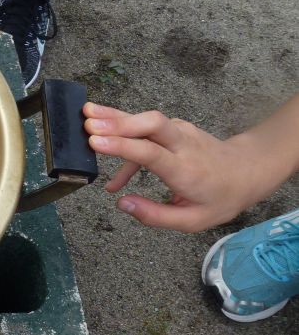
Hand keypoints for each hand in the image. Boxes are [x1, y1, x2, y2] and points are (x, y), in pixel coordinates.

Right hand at [83, 102, 275, 231]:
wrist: (248, 170)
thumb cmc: (220, 198)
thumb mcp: (192, 221)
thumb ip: (155, 216)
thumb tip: (121, 203)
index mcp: (185, 170)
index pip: (151, 153)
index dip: (122, 146)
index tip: (95, 142)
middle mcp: (182, 144)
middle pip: (150, 124)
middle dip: (118, 122)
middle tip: (88, 124)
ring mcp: (180, 131)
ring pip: (146, 118)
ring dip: (116, 116)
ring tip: (86, 112)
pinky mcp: (174, 127)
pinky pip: (146, 125)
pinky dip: (123, 128)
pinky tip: (103, 143)